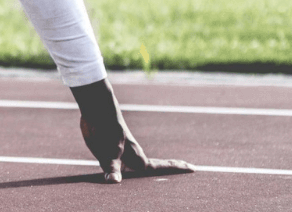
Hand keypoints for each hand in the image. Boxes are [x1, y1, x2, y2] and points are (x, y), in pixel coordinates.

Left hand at [70, 78, 194, 182]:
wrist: (96, 110)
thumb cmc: (104, 131)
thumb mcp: (107, 152)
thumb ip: (111, 168)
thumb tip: (114, 181)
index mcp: (137, 158)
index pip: (161, 166)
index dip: (176, 167)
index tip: (194, 168)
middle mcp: (134, 155)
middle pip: (156, 165)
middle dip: (170, 168)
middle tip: (188, 167)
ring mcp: (125, 150)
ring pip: (141, 163)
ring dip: (154, 166)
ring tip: (164, 170)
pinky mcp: (115, 148)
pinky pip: (128, 160)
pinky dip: (132, 166)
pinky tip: (128, 168)